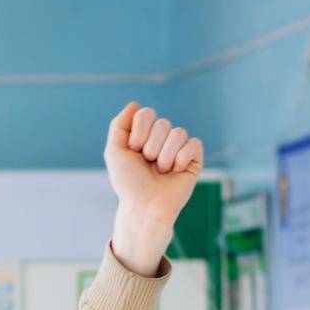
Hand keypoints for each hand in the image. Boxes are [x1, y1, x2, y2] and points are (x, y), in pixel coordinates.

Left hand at [104, 102, 202, 228]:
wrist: (144, 206)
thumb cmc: (128, 182)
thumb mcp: (115, 152)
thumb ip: (119, 125)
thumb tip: (134, 103)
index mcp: (144, 134)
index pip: (146, 113)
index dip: (139, 132)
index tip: (133, 151)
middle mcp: (162, 138)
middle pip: (162, 123)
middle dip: (150, 146)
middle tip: (147, 163)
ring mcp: (179, 147)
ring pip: (178, 132)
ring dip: (164, 156)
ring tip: (160, 171)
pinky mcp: (194, 158)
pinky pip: (193, 143)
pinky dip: (181, 158)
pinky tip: (175, 171)